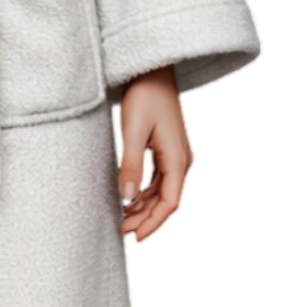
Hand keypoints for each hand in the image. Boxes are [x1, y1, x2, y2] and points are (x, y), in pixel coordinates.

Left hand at [117, 65, 196, 245]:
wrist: (153, 70)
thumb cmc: (144, 96)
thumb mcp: (132, 130)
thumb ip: (131, 165)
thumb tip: (128, 199)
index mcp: (178, 159)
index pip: (169, 203)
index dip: (153, 223)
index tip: (135, 237)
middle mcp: (182, 160)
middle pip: (168, 201)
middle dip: (147, 219)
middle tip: (123, 231)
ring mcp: (176, 155)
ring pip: (164, 192)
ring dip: (146, 208)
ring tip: (124, 219)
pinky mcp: (168, 149)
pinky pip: (160, 179)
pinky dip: (147, 193)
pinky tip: (131, 199)